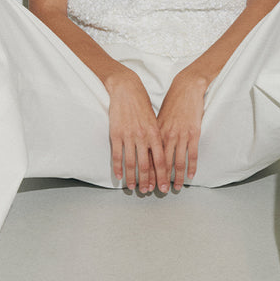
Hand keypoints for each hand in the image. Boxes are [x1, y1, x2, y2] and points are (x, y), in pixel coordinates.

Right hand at [104, 69, 162, 192]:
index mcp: (155, 133)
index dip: (162, 175)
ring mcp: (129, 136)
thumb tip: (161, 153)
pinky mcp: (116, 134)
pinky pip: (117, 155)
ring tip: (134, 188)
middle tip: (148, 192)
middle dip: (148, 181)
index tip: (163, 186)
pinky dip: (118, 168)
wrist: (126, 89)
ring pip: (132, 163)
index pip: (161, 160)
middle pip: (147, 165)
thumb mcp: (154, 120)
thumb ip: (157, 136)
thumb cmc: (142, 103)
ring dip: (133, 178)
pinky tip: (119, 176)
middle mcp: (143, 137)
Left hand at [155, 70, 205, 193]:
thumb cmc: (171, 102)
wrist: (186, 87)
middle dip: (159, 179)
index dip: (147, 172)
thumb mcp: (158, 117)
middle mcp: (166, 136)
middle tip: (158, 192)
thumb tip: (148, 147)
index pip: (148, 157)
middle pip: (161, 163)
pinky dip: (191, 167)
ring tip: (175, 188)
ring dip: (176, 177)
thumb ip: (154, 134)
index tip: (145, 184)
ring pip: (177, 162)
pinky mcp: (193, 133)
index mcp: (155, 132)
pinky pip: (192, 154)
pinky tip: (191, 176)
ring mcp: (180, 135)